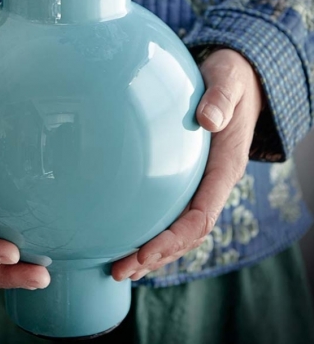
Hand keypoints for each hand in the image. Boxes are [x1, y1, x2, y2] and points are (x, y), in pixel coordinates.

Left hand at [111, 49, 262, 280]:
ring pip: (178, 229)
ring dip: (150, 253)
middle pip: (186, 233)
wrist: (235, 81)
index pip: (201, 215)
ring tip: (118, 269)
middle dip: (155, 256)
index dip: (174, 239)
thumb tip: (208, 119)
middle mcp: (212, 183)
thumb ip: (221, 99)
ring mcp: (200, 183)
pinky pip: (170, 211)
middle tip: (119, 271)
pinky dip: (150, 231)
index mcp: (225, 168)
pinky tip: (126, 239)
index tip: (144, 252)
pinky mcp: (187, 177)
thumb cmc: (231, 80)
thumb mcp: (229, 81)